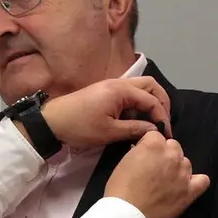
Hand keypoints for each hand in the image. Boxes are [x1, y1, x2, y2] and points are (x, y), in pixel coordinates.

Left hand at [39, 76, 171, 147]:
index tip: (165, 134)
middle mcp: (119, 83)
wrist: (52, 121)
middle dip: (161, 103)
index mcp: (121, 90)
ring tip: (152, 123)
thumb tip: (154, 131)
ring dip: (150, 103)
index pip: (152, 99)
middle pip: (150, 86)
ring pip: (140, 89)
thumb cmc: (80, 127)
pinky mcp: (106, 92)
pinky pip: (129, 94)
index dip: (162, 117)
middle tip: (163, 123)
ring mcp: (112, 86)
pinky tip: (137, 120)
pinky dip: (138, 104)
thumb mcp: (109, 132)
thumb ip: (135, 129)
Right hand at [104, 130, 209, 217]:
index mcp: (154, 145)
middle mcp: (172, 155)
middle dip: (165, 155)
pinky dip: (196, 181)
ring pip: (186, 162)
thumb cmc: (120, 189)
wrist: (126, 215)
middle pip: (174, 147)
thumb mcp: (123, 161)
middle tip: (153, 170)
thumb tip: (143, 150)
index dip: (148, 146)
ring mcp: (183, 173)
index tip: (143, 156)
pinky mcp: (189, 191)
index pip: (156, 136)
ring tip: (165, 181)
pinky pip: (203, 180)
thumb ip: (138, 152)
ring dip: (177, 168)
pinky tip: (186, 186)